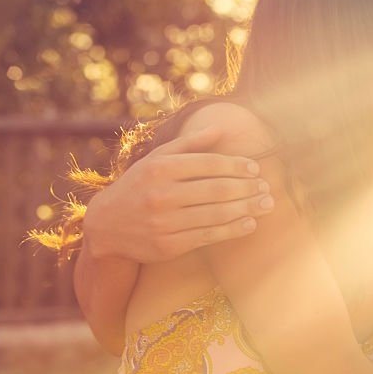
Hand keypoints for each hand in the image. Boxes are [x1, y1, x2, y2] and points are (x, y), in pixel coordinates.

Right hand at [81, 126, 273, 262]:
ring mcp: (165, 222)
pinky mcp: (170, 245)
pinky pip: (209, 236)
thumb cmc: (139, 187)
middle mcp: (162, 195)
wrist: (105, 226)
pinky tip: (250, 222)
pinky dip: (233, 229)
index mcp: (160, 168)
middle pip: (216, 190)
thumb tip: (219, 129)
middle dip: (247, 188)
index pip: (208, 164)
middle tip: (267, 187)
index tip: (255, 168)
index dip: (236, 166)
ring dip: (247, 208)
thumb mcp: (155, 160)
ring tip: (267, 203)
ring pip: (216, 214)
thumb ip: (187, 144)